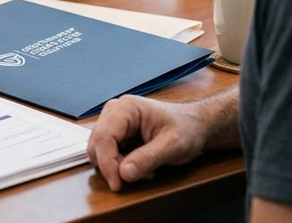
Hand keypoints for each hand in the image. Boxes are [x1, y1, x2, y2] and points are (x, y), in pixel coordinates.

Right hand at [87, 93, 231, 190]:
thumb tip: (124, 173)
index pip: (104, 137)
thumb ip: (148, 159)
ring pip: (99, 151)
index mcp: (126, 108)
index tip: (117, 184)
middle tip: (139, 175)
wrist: (194, 125)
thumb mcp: (173, 146)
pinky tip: (140, 165)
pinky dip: (120, 164)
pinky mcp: (115, 133)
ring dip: (117, 166)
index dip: (107, 163)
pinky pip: (107, 153)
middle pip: (97, 144)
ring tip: (143, 168)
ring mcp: (113, 122)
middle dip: (113, 165)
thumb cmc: (186, 129)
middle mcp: (114, 112)